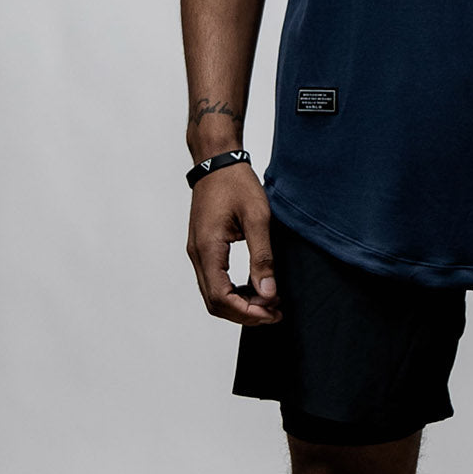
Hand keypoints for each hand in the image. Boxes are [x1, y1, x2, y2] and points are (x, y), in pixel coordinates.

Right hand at [186, 162, 282, 324]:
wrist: (217, 160)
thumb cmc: (237, 183)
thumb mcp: (257, 217)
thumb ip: (262, 257)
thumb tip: (268, 293)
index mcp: (208, 248)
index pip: (221, 298)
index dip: (247, 312)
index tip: (272, 311)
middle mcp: (197, 254)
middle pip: (214, 302)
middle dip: (245, 313)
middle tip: (275, 312)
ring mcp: (197, 251)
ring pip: (213, 294)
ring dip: (239, 304)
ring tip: (269, 303)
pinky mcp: (202, 247)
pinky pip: (214, 280)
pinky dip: (233, 291)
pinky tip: (255, 286)